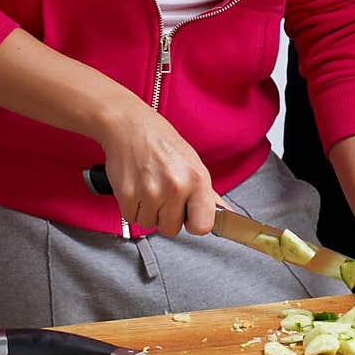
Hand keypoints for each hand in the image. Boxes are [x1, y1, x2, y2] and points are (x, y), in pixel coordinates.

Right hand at [94, 105, 222, 238]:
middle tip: (164, 193)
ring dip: (149, 211)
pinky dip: (133, 206)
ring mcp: (150, 192)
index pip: (203, 226)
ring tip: (149, 185)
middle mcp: (175, 186)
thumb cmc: (160, 140)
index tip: (189, 215)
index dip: (194, 223)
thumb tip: (226, 214)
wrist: (128, 125)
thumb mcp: (192, 162)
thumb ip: (207, 193)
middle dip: (167, 216)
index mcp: (196, 178)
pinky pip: (132, 217)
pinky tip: (137, 186)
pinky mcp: (127, 195)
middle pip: (172, 229)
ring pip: (150, 224)